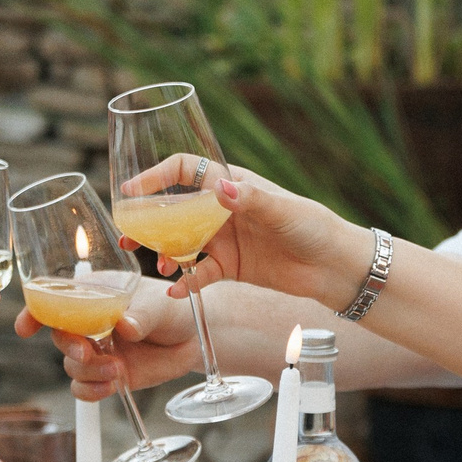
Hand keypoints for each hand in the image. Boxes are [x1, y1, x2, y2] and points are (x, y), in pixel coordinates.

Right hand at [12, 279, 197, 400]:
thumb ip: (141, 315)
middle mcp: (87, 322)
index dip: (34, 312)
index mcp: (92, 294)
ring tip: (117, 369)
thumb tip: (125, 326)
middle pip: (58, 336)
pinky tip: (110, 387)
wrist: (192, 337)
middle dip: (68, 347)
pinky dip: (91, 391)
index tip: (26, 327)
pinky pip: (84, 388)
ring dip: (89, 372)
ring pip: (72, 365)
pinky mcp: (106, 375)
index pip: (53, 300)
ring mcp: (95, 350)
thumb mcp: (160, 305)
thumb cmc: (173, 308)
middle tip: (88, 353)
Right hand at [118, 160, 372, 307]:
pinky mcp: (230, 267)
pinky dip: (186, 283)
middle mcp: (222, 209)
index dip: (156, 177)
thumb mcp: (282, 210)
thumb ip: (249, 200)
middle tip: (127, 236)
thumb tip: (218, 187)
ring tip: (160, 266)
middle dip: (148, 222)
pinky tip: (178, 292)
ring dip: (164, 253)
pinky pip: (199, 274)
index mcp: (232, 183)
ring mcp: (224, 239)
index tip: (131, 190)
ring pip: (181, 244)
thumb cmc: (314, 227)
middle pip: (174, 211)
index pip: (184, 170)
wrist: (334, 267)